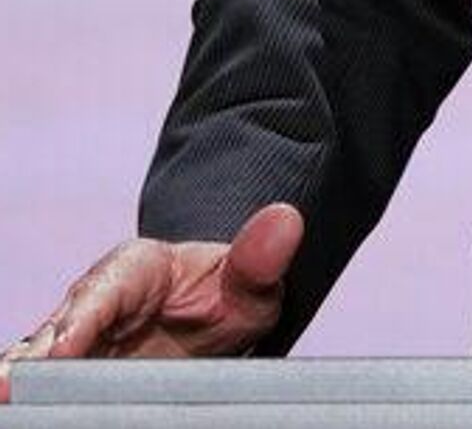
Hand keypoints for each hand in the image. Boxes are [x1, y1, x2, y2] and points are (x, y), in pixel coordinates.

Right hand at [0, 204, 302, 400]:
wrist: (215, 306)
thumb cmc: (228, 290)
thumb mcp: (252, 278)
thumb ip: (259, 258)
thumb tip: (287, 220)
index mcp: (134, 269)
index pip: (102, 289)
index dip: (80, 320)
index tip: (62, 348)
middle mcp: (92, 305)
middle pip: (53, 333)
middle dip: (30, 361)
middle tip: (10, 391)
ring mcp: (76, 343)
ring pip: (38, 362)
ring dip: (24, 382)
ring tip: (10, 402)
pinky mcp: (72, 374)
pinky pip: (48, 389)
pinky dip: (37, 400)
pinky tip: (30, 413)